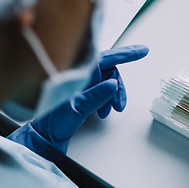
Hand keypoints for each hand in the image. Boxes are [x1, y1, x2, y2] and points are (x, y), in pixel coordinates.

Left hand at [12, 45, 148, 161]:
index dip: (126, 54)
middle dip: (118, 88)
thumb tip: (113, 84)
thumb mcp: (76, 108)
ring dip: (113, 97)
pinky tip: (103, 112)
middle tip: (119, 105)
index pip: (106, 58)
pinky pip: (102, 92)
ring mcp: (83, 83)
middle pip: (110, 72)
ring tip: (109, 111)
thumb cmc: (54, 120)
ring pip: (108, 83)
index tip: (143, 51)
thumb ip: (95, 95)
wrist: (46, 136)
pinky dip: (107, 101)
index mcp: (78, 72)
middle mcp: (82, 74)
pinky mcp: (84, 92)